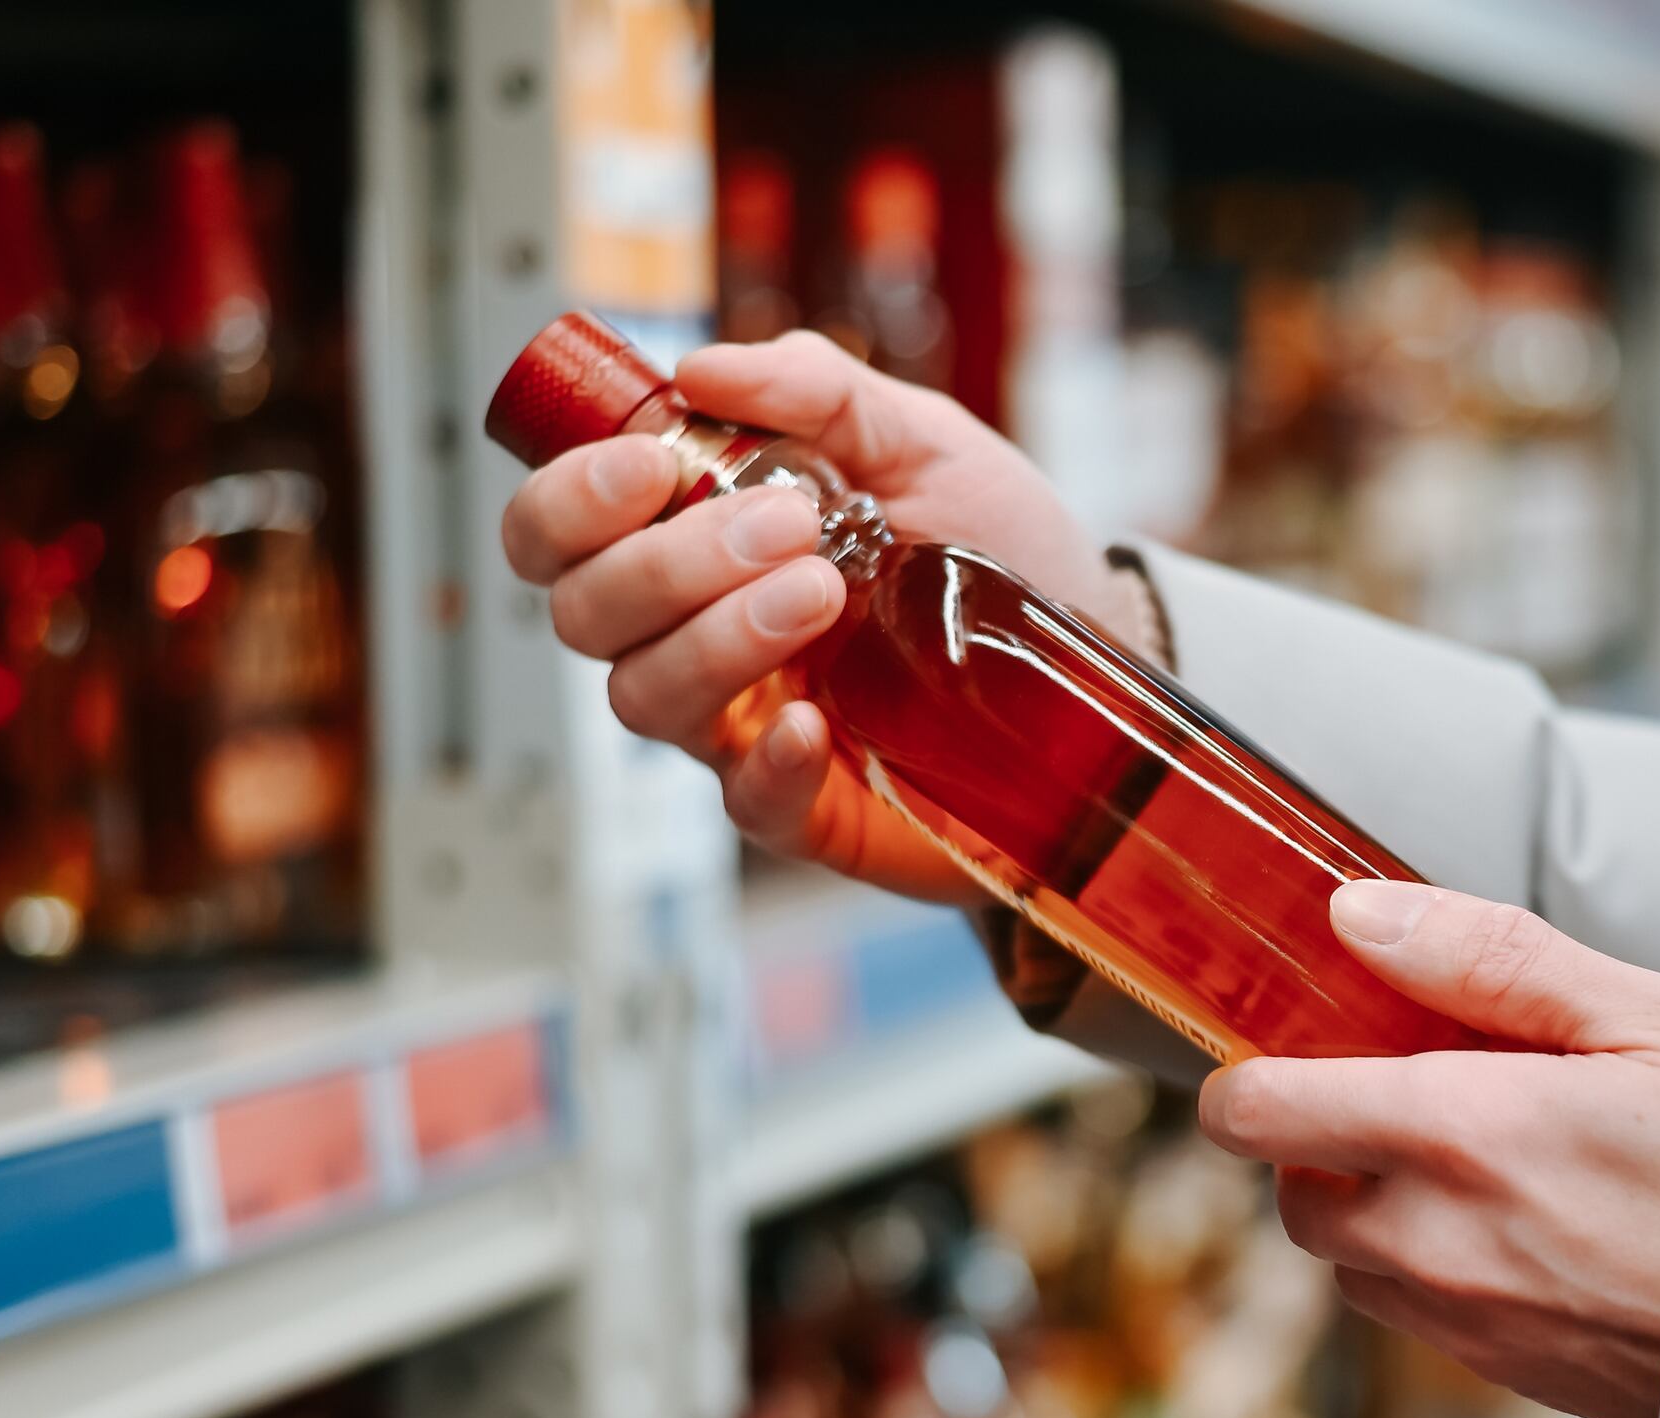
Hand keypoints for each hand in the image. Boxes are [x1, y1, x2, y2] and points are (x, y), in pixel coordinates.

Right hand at [498, 331, 1153, 899]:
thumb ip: (819, 390)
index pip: (560, 534)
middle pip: (587, 615)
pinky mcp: (810, 807)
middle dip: (665, 560)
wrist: (1099, 642)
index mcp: (698, 540)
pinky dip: (765, 763)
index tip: (652, 463)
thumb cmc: (994, 543)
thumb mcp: (920, 437)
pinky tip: (812, 723)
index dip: (570, 500)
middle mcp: (699, 633)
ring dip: (715, 638)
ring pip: (645, 702)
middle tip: (789, 524)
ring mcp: (746, 726)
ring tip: (824, 592)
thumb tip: (700, 369)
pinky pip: (744, 802)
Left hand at [1197, 882, 1659, 1417]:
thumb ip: (1491, 961)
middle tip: (1432, 1080)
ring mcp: (1476, 1329)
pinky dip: (1451, 1264)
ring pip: (1357, 1263)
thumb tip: (1359, 914)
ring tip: (1507, 1153)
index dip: (1250, 1069)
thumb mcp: (1656, 1015)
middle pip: (1295, 1193)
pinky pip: (1430, 1317)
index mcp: (1464, 1139)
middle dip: (1329, 1135)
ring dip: (1388, 1204)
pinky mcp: (1521, 1383)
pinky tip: (1555, 1223)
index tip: (1298, 1032)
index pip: (1260, 1112)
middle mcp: (1442, 1247)